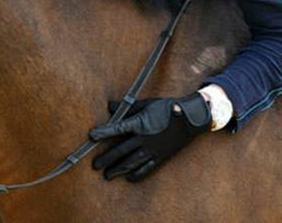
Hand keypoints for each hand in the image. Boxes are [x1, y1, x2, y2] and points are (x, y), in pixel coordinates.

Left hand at [89, 93, 210, 181]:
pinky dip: (137, 174)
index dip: (103, 132)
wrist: (190, 119)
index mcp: (139, 124)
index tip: (91, 137)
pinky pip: (147, 168)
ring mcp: (153, 150)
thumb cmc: (166, 108)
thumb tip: (109, 106)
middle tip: (95, 166)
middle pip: (122, 150)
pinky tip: (128, 178)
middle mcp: (144, 139)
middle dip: (107, 159)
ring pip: (132, 162)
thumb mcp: (146, 103)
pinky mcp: (161, 157)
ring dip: (118, 169)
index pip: (117, 128)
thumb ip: (127, 107)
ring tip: (107, 175)